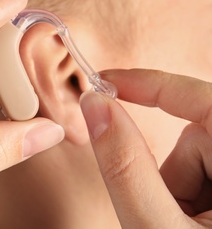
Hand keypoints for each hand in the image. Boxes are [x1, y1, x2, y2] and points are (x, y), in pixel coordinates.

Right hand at [80, 69, 211, 227]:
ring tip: (175, 224)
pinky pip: (199, 173)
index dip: (153, 84)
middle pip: (195, 136)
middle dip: (169, 169)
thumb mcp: (155, 227)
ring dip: (175, 187)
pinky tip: (187, 225)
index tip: (108, 82)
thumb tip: (95, 106)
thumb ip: (125, 166)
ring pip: (193, 157)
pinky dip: (183, 195)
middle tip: (163, 213)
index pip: (205, 100)